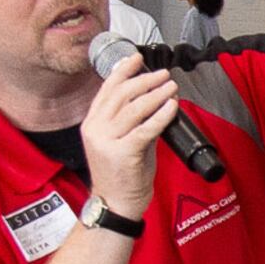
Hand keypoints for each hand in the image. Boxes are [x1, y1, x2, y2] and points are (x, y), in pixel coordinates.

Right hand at [80, 52, 182, 219]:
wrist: (115, 205)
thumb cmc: (121, 176)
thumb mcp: (122, 141)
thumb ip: (133, 121)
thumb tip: (154, 101)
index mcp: (92, 124)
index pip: (107, 89)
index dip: (123, 70)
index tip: (137, 58)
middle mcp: (96, 130)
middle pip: (121, 94)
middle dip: (145, 80)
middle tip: (163, 74)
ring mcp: (107, 141)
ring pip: (134, 108)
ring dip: (156, 94)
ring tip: (171, 86)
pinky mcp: (123, 153)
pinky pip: (145, 128)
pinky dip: (161, 114)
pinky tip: (171, 106)